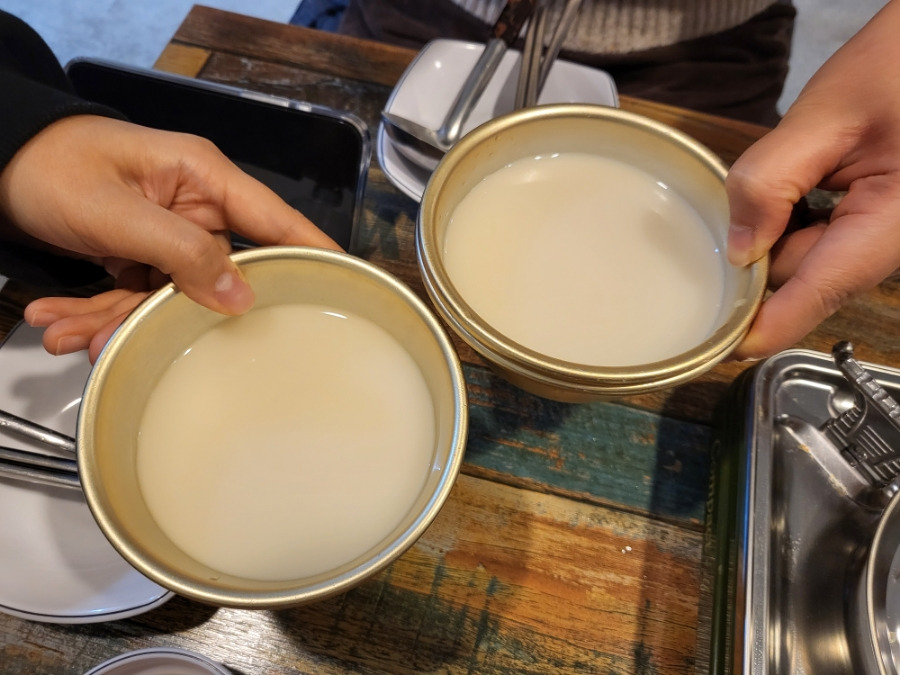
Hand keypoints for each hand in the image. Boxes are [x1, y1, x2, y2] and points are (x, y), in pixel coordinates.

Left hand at [0, 115, 340, 362]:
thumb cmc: (51, 164)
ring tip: (67, 334)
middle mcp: (194, 207)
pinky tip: (60, 322)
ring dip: (114, 320)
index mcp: (204, 179)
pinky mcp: (142, 252)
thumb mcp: (114, 211)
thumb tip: (239, 296)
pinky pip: (136, 295)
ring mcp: (168, 233)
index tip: (347, 287)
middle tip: (115, 341)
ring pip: (167, 296)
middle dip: (162, 315)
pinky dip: (97, 312)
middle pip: (213, 277)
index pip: (276, 221)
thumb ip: (179, 251)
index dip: (313, 254)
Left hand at [725, 0, 899, 359]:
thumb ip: (773, 180)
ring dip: (771, 232)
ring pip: (804, 258)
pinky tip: (786, 184)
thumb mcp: (831, 115)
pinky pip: (817, 235)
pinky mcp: (871, 217)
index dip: (756, 328)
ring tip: (778, 177)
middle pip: (798, 279)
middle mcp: (885, 243)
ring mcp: (878, 232)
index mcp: (885, 230)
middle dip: (754, 257)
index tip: (708, 342)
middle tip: (721, 218)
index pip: (811, 302)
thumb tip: (738, 247)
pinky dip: (789, 218)